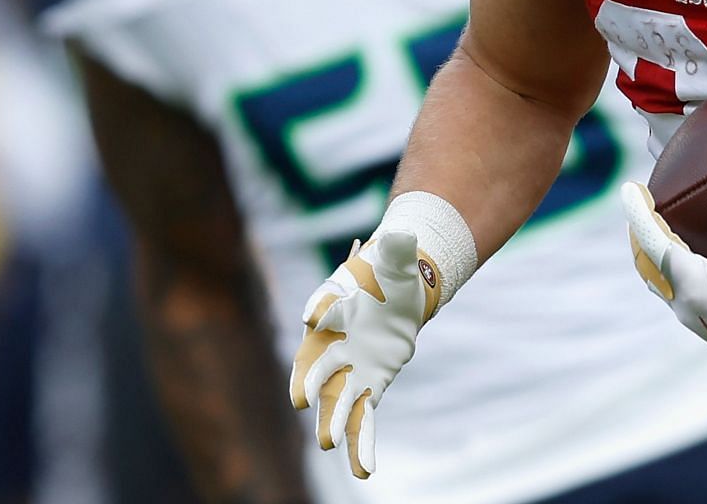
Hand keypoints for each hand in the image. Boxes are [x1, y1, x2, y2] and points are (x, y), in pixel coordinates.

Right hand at [288, 231, 441, 477]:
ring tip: (330, 445)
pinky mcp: (371, 384)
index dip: (322, 314)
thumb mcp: (396, 258)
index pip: (325, 311)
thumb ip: (397, 250)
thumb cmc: (390, 273)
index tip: (315, 318)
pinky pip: (364, 417)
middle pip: (320, 366)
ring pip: (339, 400)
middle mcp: (336, 344)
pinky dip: (362, 442)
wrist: (401, 291)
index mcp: (337, 310)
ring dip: (334, 422)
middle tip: (303, 401)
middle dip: (312, 383)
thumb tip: (402, 237)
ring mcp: (352, 369)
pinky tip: (364, 469)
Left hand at [622, 161, 706, 395]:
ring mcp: (696, 319)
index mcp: (697, 289)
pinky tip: (689, 252)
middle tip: (642, 199)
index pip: (654, 244)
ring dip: (653, 250)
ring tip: (659, 222)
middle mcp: (688, 307)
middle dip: (640, 231)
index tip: (631, 187)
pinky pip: (675, 290)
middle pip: (647, 263)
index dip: (639, 213)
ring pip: (659, 279)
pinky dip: (670, 265)